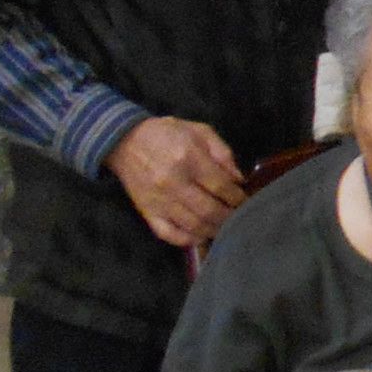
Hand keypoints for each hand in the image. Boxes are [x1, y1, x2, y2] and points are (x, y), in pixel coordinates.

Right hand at [112, 116, 243, 247]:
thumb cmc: (168, 134)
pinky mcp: (147, 212)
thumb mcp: (200, 132)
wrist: (126, 141)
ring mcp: (159, 200)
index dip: (238, 197)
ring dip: (214, 230)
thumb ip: (223, 153)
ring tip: (225, 227)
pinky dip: (187, 240)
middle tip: (240, 217)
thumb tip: (239, 179)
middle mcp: (173, 182)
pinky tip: (201, 236)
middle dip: (230, 216)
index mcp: (188, 159)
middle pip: (209, 210)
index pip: (221, 186)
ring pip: (193, 225)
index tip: (246, 200)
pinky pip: (168, 233)